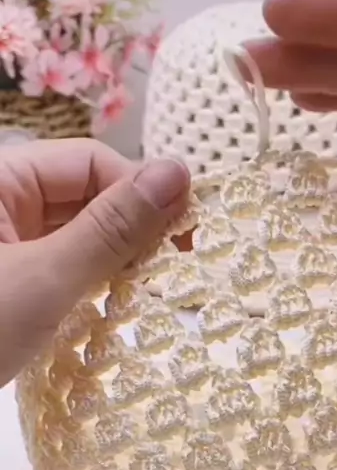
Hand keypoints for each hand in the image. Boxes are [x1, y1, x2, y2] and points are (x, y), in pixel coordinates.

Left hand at [0, 139, 188, 386]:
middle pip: (87, 195)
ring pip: (79, 233)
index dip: (141, 192)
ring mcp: (4, 243)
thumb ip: (112, 229)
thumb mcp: (44, 281)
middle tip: (177, 269)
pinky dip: (92, 283)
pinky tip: (114, 307)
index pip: (90, 163)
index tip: (186, 233)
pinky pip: (63, 265)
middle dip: (132, 229)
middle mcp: (1, 202)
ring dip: (116, 259)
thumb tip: (178, 173)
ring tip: (150, 292)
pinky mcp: (10, 279)